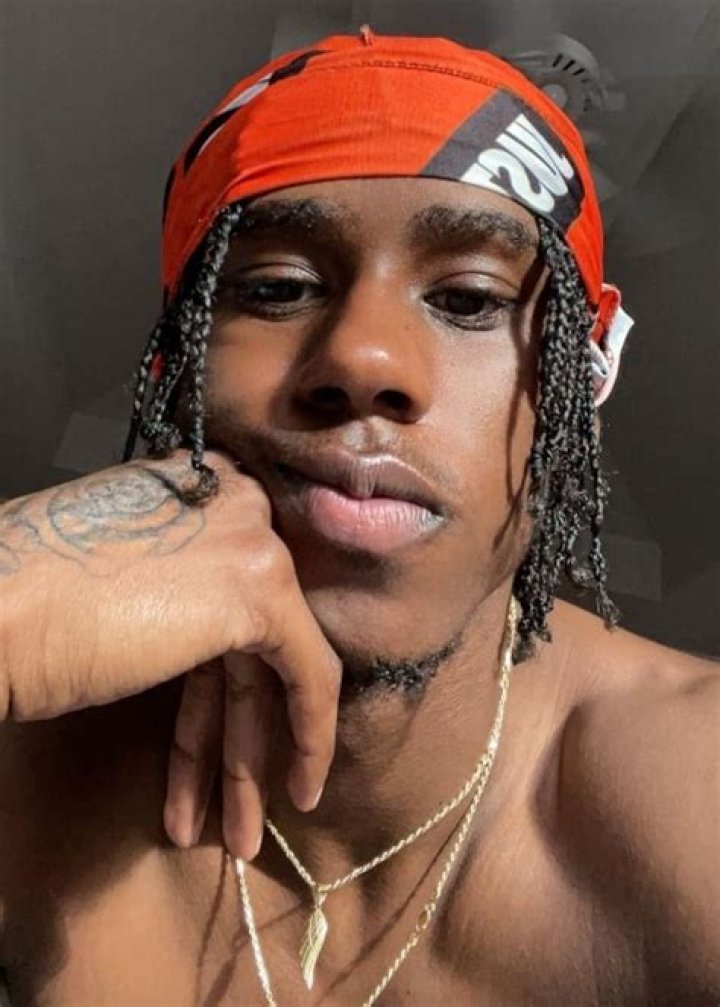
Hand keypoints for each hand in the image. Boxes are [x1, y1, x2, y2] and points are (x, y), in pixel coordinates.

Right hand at [1, 449, 341, 858]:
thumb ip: (176, 589)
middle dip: (235, 734)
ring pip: (276, 665)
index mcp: (201, 491)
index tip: (221, 737)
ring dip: (251, 759)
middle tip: (231, 810)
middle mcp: (238, 502)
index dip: (228, 681)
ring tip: (240, 834)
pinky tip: (296, 793)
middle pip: (249, 639)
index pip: (234, 594)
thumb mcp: (120, 581)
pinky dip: (309, 738)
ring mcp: (252, 540)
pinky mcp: (261, 588)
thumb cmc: (26, 606)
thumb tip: (201, 631)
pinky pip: (311, 675)